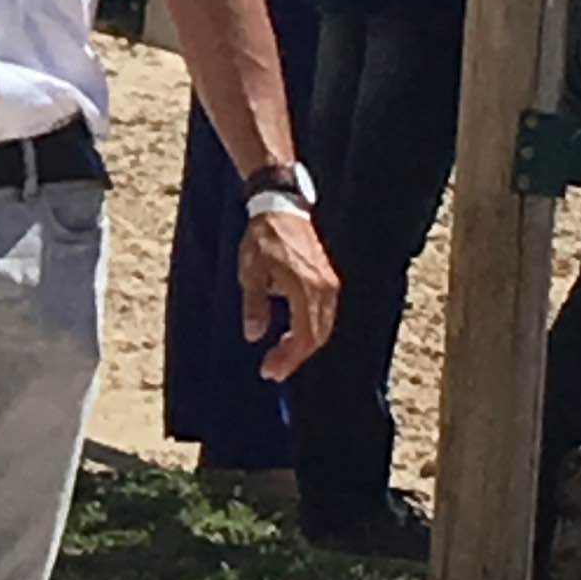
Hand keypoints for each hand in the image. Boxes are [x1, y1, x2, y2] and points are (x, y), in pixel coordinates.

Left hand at [239, 206, 338, 380]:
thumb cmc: (263, 239)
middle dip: (295, 357)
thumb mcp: (251, 273)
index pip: (303, 337)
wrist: (282, 209)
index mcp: (305, 289)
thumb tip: (253, 336)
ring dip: (304, 345)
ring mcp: (329, 284)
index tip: (269, 371)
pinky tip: (292, 334)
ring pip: (324, 327)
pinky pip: (325, 314)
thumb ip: (254, 306)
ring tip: (280, 355)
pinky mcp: (328, 279)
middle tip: (272, 369)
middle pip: (317, 336)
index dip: (288, 359)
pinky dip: (311, 330)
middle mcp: (324, 289)